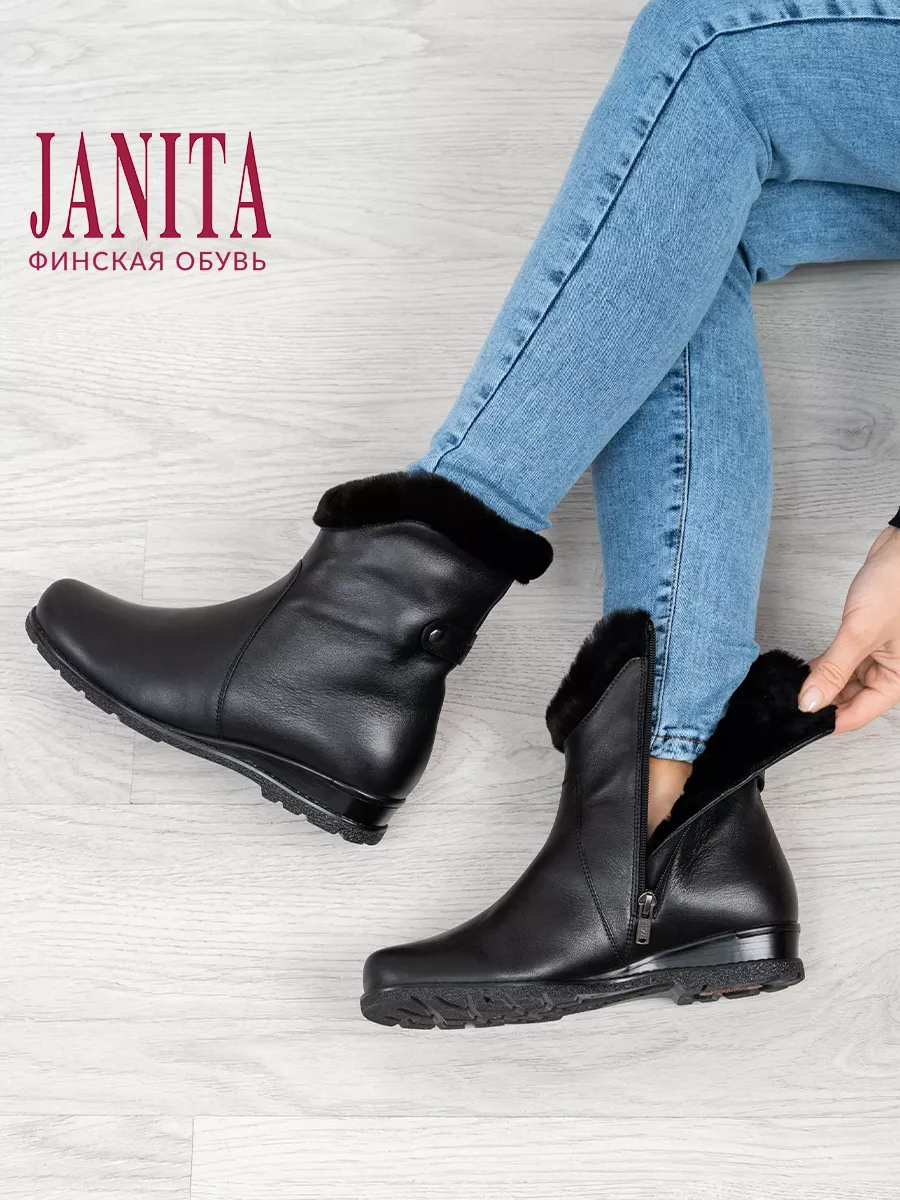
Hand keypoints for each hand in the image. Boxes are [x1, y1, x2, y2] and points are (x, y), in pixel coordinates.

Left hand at [799, 525, 899, 731]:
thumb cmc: (898, 584)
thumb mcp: (860, 632)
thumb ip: (833, 669)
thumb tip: (810, 702)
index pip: (859, 714)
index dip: (829, 720)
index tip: (797, 721)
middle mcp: (892, 671)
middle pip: (852, 701)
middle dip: (822, 702)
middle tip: (788, 703)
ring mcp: (879, 655)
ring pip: (846, 682)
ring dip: (822, 684)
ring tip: (792, 688)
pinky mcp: (866, 639)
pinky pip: (844, 663)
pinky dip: (825, 666)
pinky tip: (804, 670)